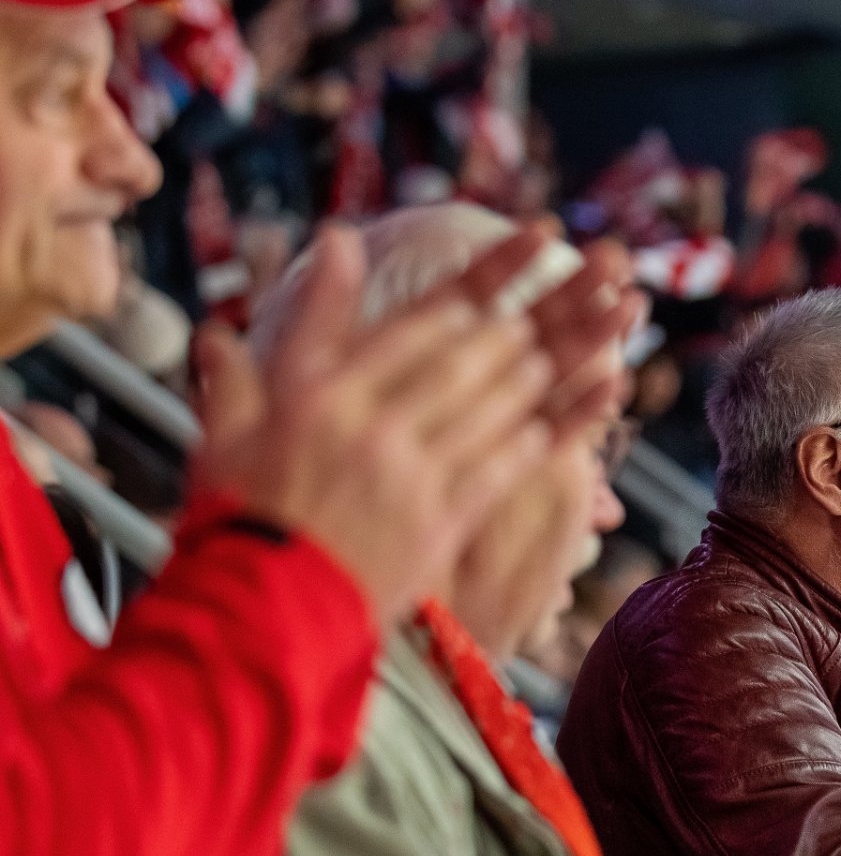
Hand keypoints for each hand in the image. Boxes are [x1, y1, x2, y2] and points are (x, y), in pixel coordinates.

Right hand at [192, 223, 640, 625]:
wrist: (258, 612)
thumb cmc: (243, 514)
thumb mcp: (236, 421)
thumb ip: (291, 336)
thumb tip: (331, 244)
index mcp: (321, 394)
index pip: (416, 320)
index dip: (483, 278)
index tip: (533, 244)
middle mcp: (370, 426)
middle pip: (464, 358)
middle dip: (527, 319)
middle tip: (580, 286)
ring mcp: (408, 477)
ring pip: (490, 408)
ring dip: (543, 372)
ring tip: (588, 340)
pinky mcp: (439, 526)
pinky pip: (499, 471)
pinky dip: (538, 440)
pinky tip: (569, 419)